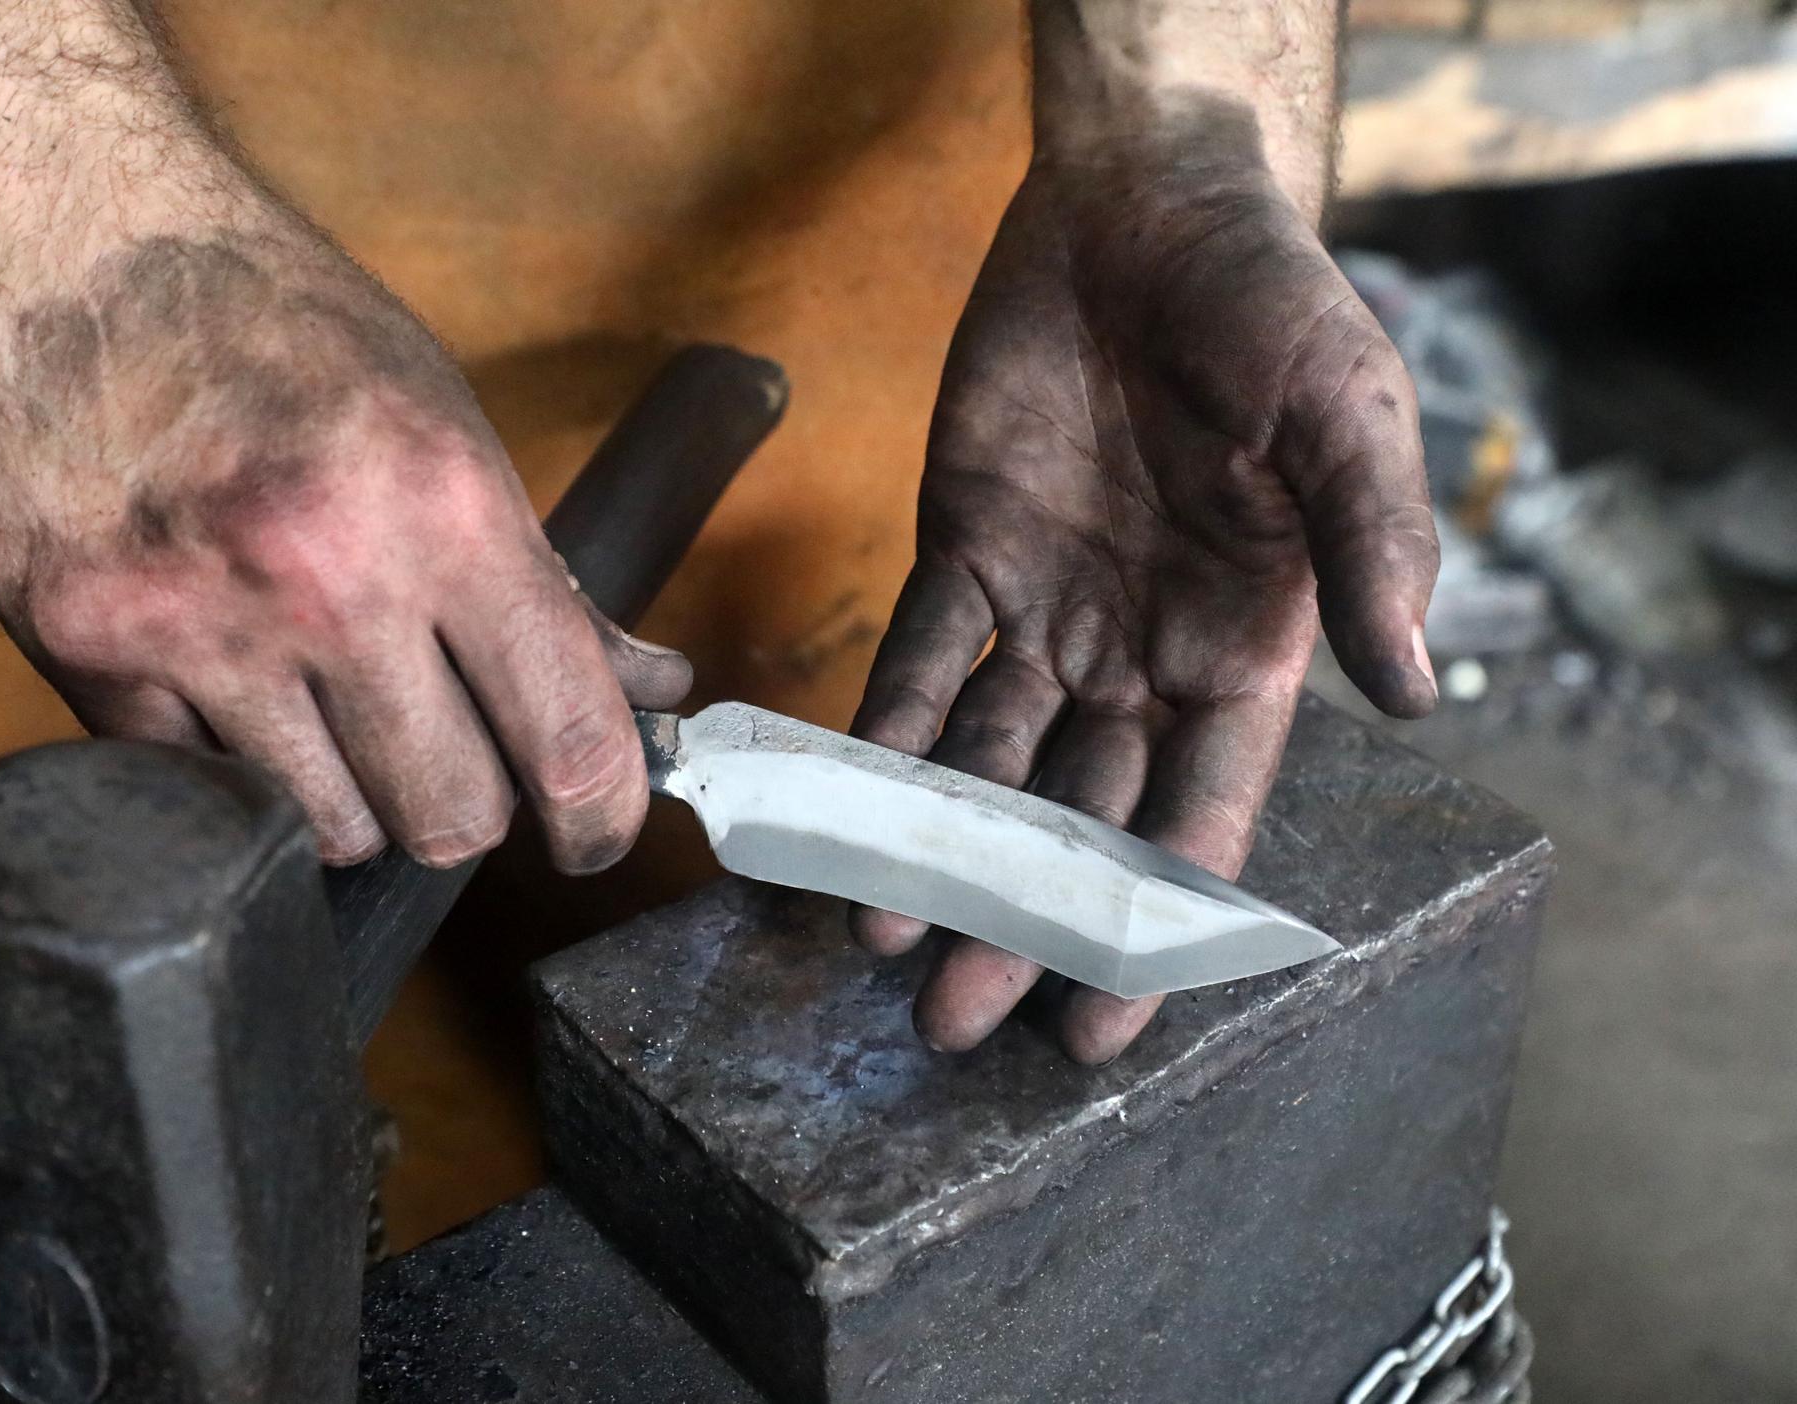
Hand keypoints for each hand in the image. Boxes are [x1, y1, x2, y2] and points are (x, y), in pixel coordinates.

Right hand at [0, 223, 689, 868]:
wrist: (51, 226)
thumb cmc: (265, 315)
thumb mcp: (439, 416)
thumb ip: (544, 574)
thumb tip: (648, 688)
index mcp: (442, 506)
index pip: (568, 735)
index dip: (600, 816)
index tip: (593, 836)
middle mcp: (327, 579)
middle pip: (451, 817)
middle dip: (465, 802)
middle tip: (447, 750)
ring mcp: (195, 626)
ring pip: (330, 832)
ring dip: (350, 797)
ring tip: (326, 709)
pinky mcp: (84, 653)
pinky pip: (203, 793)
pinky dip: (234, 769)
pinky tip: (227, 689)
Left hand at [851, 147, 1437, 1062]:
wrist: (1144, 206)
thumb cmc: (1272, 305)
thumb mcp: (1346, 420)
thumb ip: (1368, 553)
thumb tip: (1414, 693)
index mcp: (1249, 647)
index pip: (1200, 816)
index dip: (1152, 922)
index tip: (1103, 1025)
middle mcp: (1145, 653)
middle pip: (1077, 819)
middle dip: (1019, 919)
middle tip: (958, 1024)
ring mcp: (1050, 613)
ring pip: (988, 767)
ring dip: (935, 854)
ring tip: (882, 948)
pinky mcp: (965, 559)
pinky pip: (919, 666)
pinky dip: (882, 739)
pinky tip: (845, 816)